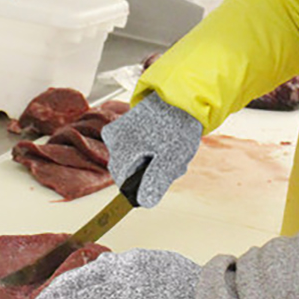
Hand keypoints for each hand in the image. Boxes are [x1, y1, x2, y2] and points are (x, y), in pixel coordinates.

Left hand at [32, 249, 201, 298]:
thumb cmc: (188, 282)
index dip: (70, 279)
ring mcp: (129, 297)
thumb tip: (106, 269)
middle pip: (83, 283)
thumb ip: (131, 266)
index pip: (93, 267)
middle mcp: (127, 274)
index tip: (56, 286)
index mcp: (133, 258)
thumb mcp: (157, 262)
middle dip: (58, 293)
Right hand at [102, 93, 202, 207]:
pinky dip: (156, 152)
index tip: (160, 183)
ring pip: (138, 161)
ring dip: (158, 164)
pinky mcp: (129, 127)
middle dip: (154, 174)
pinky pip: (139, 149)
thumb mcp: (170, 157)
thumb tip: (143, 201)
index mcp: (120, 147)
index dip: (143, 188)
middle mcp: (115, 139)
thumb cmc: (177, 124)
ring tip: (176, 154)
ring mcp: (121, 132)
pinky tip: (170, 146)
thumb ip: (155, 181)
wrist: (184, 97)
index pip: (124, 183)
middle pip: (131, 171)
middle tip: (174, 166)